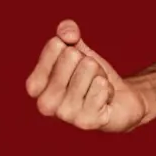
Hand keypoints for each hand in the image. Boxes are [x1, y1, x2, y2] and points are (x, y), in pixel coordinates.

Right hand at [25, 20, 145, 132]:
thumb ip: (67, 34)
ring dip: (99, 74)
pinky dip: (107, 87)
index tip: (75, 56)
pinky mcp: (86, 122)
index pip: (54, 46)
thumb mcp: (78, 49)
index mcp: (36, 85)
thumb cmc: (91, 75)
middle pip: (70, 56)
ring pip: (88, 69)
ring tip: (97, 87)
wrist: (118, 99)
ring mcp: (65, 114)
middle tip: (89, 75)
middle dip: (87, 59)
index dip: (70, 43)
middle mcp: (45, 103)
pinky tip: (104, 98)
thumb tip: (67, 34)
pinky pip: (100, 86)